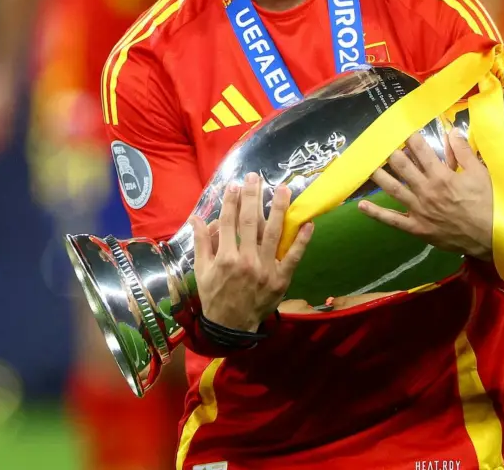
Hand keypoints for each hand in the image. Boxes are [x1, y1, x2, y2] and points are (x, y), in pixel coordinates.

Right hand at [190, 172, 312, 331]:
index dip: (231, 201)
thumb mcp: (201, 270)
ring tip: (283, 189)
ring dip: (279, 209)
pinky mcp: (281, 279)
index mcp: (225, 258)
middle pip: (250, 221)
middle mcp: (246, 260)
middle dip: (252, 196)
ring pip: (273, 233)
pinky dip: (302, 240)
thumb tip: (196, 217)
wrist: (231, 326)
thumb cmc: (214, 296)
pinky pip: (294, 257)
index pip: (229, 221)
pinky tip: (307, 223)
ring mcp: (266, 269)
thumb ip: (201, 242)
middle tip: (256, 177)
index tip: (234, 184)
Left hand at [358, 131, 493, 260]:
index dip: (410, 138)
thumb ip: (464, 152)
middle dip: (391, 153)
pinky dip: (376, 213)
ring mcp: (419, 210)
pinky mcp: (416, 228)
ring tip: (367, 165)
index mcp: (442, 176)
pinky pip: (392, 220)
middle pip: (402, 166)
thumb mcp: (479, 173)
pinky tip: (362, 205)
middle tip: (382, 144)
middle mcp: (426, 190)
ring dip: (379, 176)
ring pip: (393, 189)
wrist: (490, 237)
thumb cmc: (486, 203)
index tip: (402, 129)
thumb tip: (451, 131)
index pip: (421, 150)